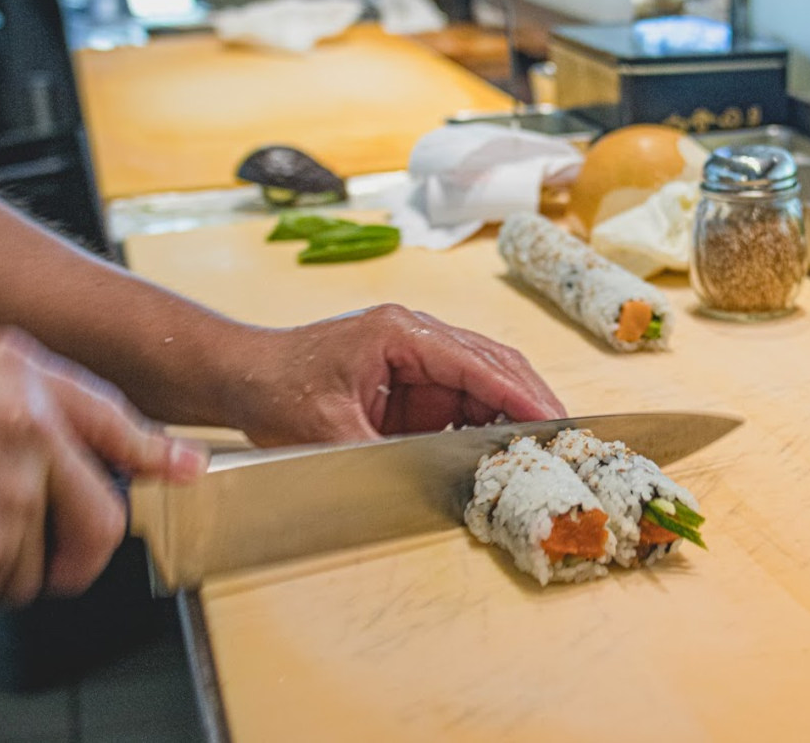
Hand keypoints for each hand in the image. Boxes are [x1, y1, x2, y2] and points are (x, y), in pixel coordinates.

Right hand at [0, 328, 206, 623]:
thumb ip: (68, 400)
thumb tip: (153, 450)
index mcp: (26, 393)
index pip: (116, 432)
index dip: (157, 456)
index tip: (188, 472)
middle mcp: (24, 446)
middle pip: (99, 524)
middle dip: (85, 554)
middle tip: (63, 563)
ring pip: (37, 568)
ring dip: (4, 565)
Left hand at [228, 304, 565, 445]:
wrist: (243, 376)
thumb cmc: (276, 388)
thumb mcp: (328, 430)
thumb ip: (386, 452)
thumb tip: (439, 478)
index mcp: (401, 332)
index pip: (477, 363)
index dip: (519, 395)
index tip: (553, 421)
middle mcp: (417, 335)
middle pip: (493, 364)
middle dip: (530, 400)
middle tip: (566, 436)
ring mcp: (416, 356)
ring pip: (484, 380)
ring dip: (512, 413)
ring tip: (544, 447)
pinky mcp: (412, 380)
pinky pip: (461, 398)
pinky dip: (485, 422)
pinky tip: (503, 449)